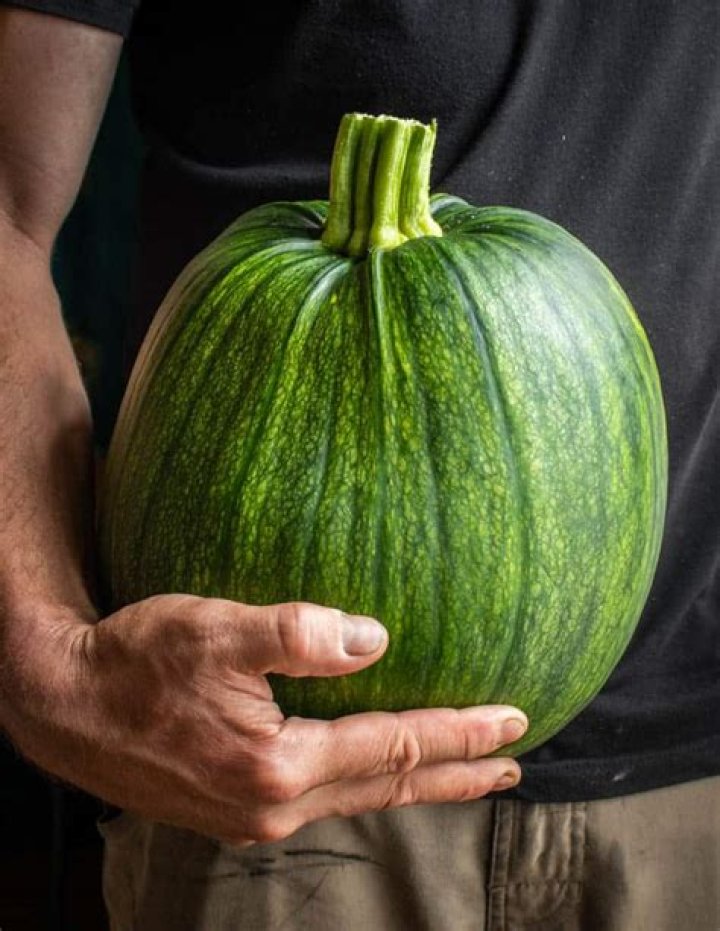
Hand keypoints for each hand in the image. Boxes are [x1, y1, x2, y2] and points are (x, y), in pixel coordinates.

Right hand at [4, 596, 526, 845]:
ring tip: (460, 773)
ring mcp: (253, 814)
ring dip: (415, 783)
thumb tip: (376, 639)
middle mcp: (272, 805)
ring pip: (358, 798)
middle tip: (512, 766)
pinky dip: (365, 783)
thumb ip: (299, 635)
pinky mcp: (235, 807)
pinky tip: (371, 770)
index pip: (393, 747)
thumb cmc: (136, 661)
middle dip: (456, 774)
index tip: (514, 722)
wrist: (65, 704)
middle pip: (387, 787)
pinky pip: (324, 798)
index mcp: (277, 765)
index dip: (460, 734)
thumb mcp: (216, 631)